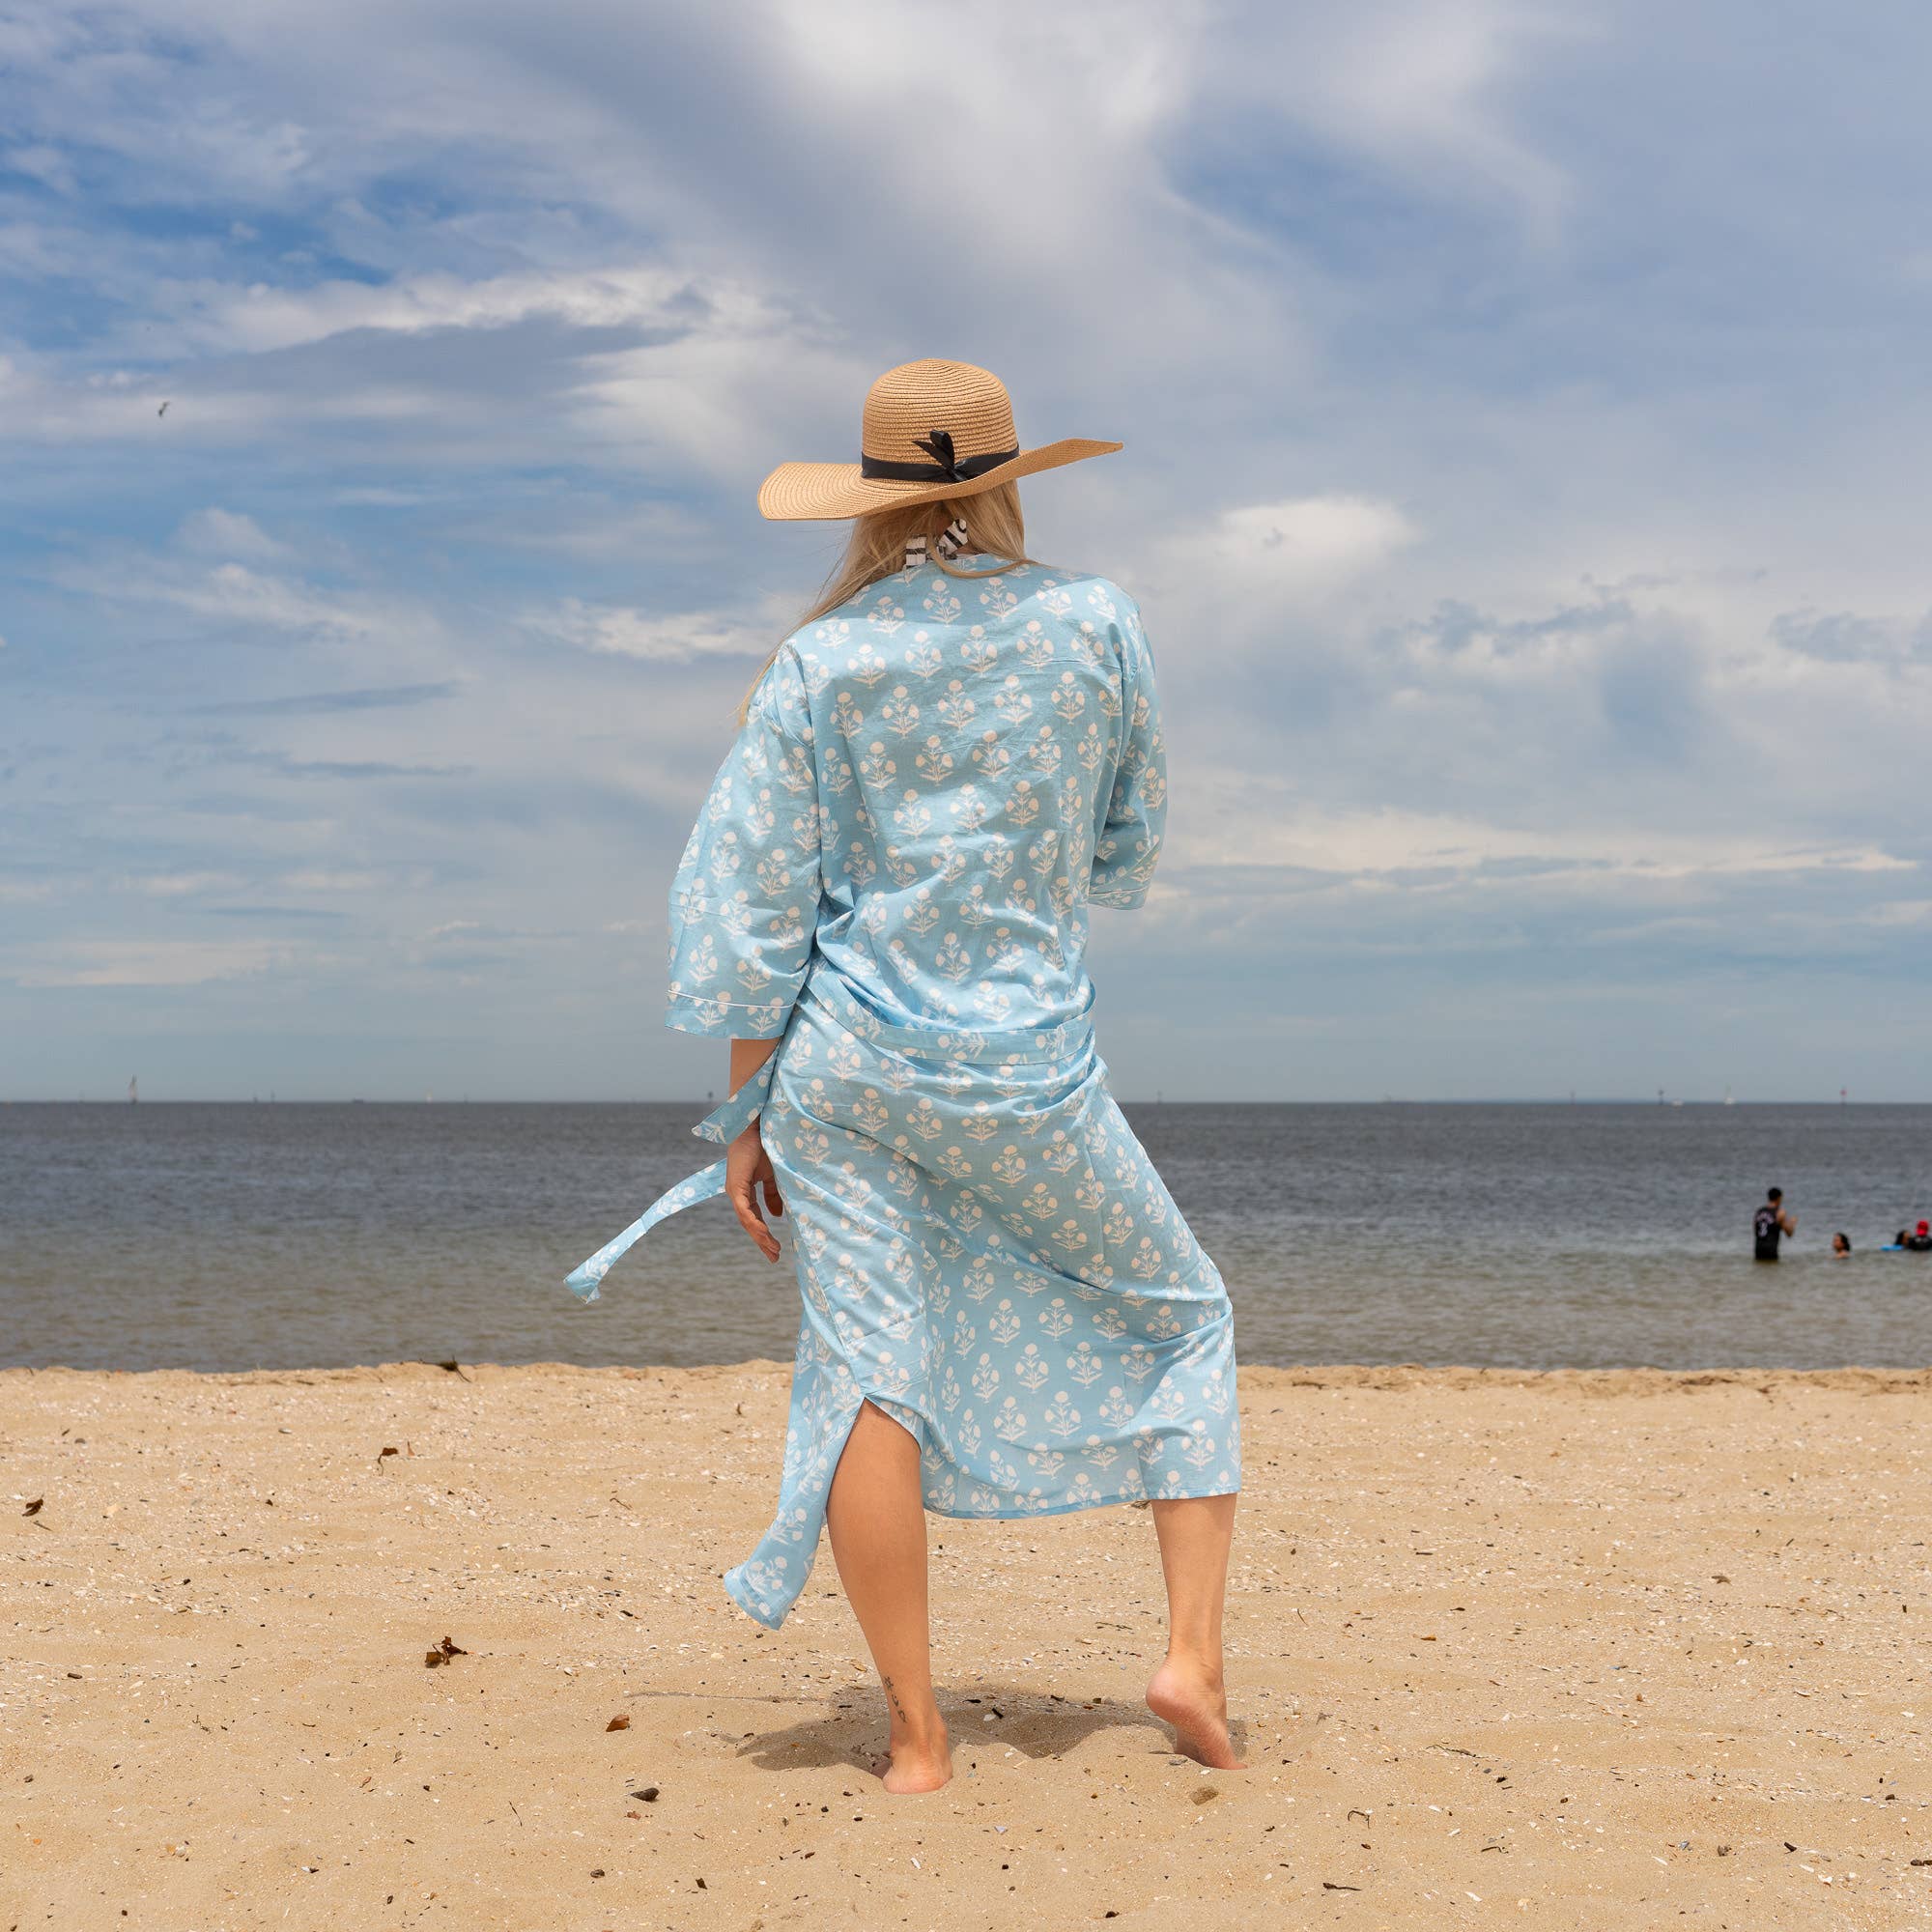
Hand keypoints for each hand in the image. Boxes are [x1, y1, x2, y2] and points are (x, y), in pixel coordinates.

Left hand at [726, 1120, 784, 1261]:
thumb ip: (773, 1195)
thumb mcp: (773, 1176)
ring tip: (772, 1249)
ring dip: (759, 1235)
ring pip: (746, 1219)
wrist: (758, 1127)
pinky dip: (753, 1222)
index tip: (775, 1248)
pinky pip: (743, 1209)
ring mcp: (735, 1190)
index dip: (764, 1233)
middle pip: (749, 1223)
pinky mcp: (735, 1185)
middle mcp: (737, 1193)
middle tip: (774, 1257)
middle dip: (762, 1240)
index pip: (754, 1217)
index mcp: (745, 1191)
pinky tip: (763, 1233)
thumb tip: (777, 1216)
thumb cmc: (765, 1147)